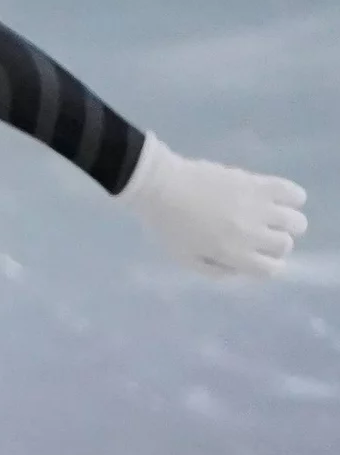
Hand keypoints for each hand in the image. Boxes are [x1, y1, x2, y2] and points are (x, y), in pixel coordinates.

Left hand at [119, 136, 306, 279]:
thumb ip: (215, 270)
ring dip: (289, 223)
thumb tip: (241, 270)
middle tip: (264, 235)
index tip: (261, 257)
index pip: (271, 270)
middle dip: (277, 244)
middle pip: (284, 245)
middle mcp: (249, 233)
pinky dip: (294, 197)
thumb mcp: (185, 259)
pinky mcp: (257, 184)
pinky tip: (281, 199)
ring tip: (276, 217)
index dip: (270, 266)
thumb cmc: (166, 225)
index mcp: (231, 253)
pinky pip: (293, 193)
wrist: (159, 186)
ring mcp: (256, 207)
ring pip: (295, 222)